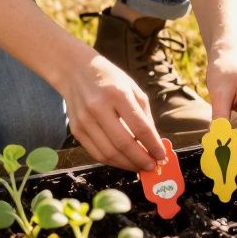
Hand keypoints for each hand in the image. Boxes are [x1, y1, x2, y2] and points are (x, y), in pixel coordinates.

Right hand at [53, 50, 166, 171]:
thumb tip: (153, 143)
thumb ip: (144, 115)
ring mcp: (84, 120)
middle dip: (141, 160)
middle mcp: (98, 107)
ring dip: (127, 164)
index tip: (161, 155)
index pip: (139, 127)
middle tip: (152, 166)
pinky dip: (112, 161)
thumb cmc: (109, 79)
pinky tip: (123, 161)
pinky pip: (96, 153)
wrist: (75, 70)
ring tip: (139, 166)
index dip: (153, 145)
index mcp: (117, 93)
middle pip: (123, 143)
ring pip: (108, 153)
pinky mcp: (76, 129)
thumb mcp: (132, 88)